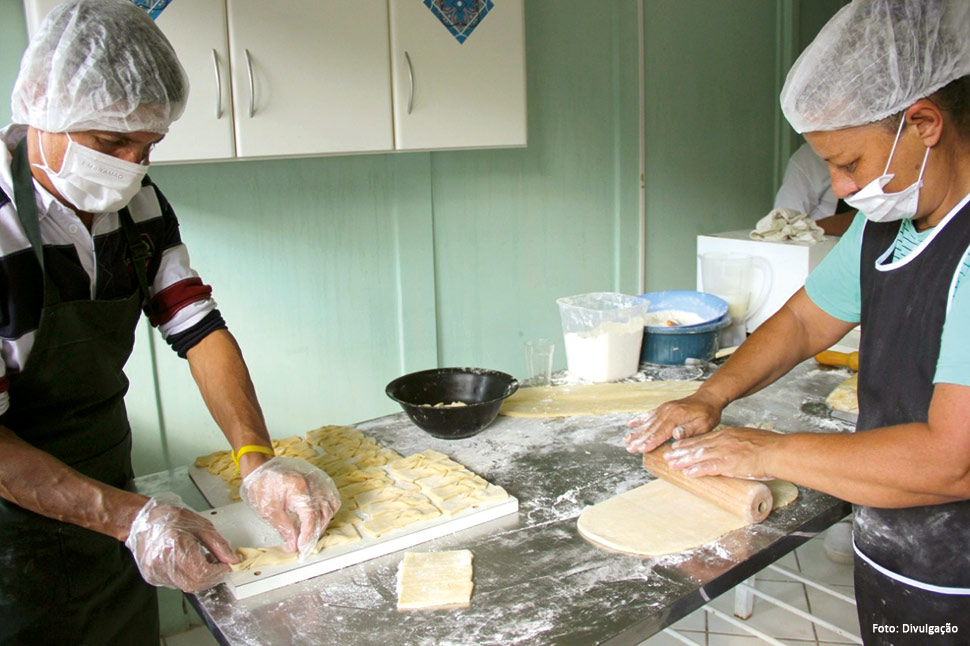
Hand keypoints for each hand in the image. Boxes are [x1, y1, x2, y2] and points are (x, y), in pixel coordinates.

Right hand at [125, 494, 237, 591]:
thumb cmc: (169, 518)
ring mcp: (155, 572)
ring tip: (202, 560)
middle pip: (195, 583)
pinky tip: (189, 564)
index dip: (219, 572)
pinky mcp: (152, 577)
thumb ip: (218, 545)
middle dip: (213, 577)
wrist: (141, 520)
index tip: (228, 566)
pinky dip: (188, 577)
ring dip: (201, 578)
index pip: (202, 572)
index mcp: (175, 546)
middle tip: (219, 565)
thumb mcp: (201, 526)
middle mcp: (162, 562)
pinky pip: (176, 584)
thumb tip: (233, 560)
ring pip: (187, 586)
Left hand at [239, 456, 340, 559]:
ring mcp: (318, 480)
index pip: (311, 518)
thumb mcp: (269, 511)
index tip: (302, 549)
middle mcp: (313, 483)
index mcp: (299, 489)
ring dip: (322, 522)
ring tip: (309, 532)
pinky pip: (332, 497)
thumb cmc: (262, 485)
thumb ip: (285, 529)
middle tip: (303, 545)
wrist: (260, 467)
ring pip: (331, 507)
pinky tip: (316, 518)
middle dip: (315, 533)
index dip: (308, 536)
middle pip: (323, 514)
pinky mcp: (319, 480)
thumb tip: (293, 546)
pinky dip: (327, 510)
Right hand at [623, 392, 722, 453]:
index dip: (650, 442)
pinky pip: (648, 415)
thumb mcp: (704, 423)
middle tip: (629, 448)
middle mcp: (667, 411)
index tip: (641, 449)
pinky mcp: (663, 408)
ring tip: (626, 440)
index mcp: (676, 416)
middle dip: (639, 439)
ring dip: (636, 432)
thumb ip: (689, 430)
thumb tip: (675, 435)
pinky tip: (630, 425)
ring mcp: (663, 409)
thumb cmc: (708, 413)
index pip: (660, 432)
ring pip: (647, 422)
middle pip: (650, 428)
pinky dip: (638, 420)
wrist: (708, 398)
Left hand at [663, 426, 782, 479]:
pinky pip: (708, 467)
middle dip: (681, 452)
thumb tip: (738, 451)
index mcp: (729, 435)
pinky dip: (696, 470)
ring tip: (672, 465)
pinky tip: (687, 473)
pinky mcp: (728, 463)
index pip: (704, 439)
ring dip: (683, 461)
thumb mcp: (751, 439)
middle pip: (697, 446)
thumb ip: (740, 444)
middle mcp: (723, 441)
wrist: (777, 452)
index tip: (678, 446)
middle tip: (668, 455)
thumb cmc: (770, 446)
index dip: (689, 443)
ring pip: (698, 456)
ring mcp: (725, 452)